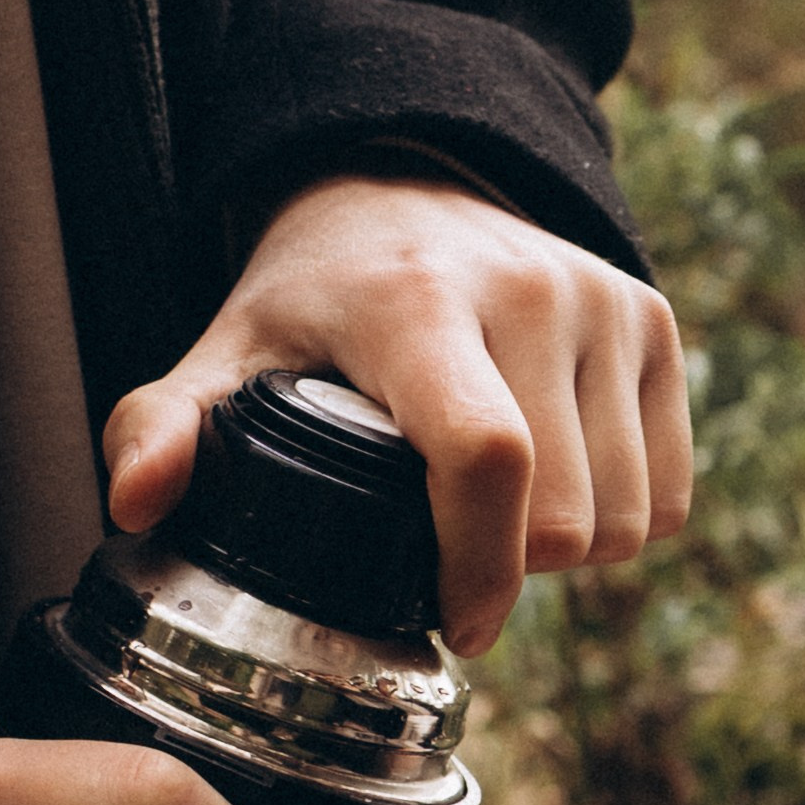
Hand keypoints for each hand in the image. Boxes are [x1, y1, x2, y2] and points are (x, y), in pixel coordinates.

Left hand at [101, 174, 690, 656]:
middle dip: (511, 572)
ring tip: (498, 522)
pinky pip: (670, 489)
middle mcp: (529, 290)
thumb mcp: (230, 348)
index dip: (479, 568)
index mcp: (418, 304)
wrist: (413, 180)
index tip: (453, 624)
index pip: (486, 457)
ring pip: (627, 515)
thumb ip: (167, 422)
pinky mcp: (653, 320)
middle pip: (566, 513)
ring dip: (568, 552)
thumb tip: (135, 504)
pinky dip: (624, 518)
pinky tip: (557, 489)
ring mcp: (604, 301)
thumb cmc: (320, 293)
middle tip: (450, 559)